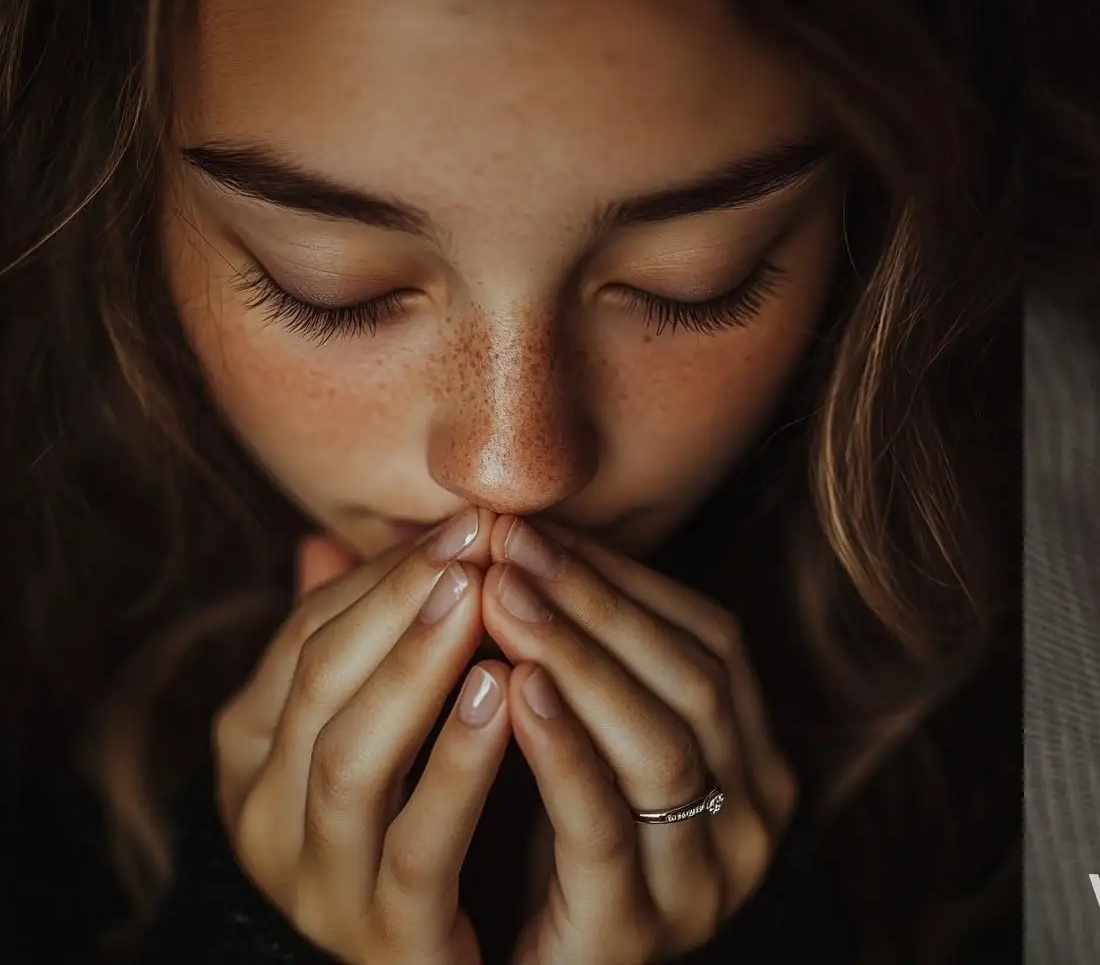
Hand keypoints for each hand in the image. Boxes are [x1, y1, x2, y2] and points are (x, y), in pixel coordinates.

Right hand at [212, 509, 508, 963]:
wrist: (444, 957)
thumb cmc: (411, 814)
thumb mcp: (374, 724)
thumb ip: (353, 639)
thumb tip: (322, 537)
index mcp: (253, 755)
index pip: (304, 640)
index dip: (381, 574)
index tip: (462, 519)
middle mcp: (265, 820)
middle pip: (319, 689)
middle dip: (397, 606)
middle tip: (473, 544)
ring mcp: (319, 885)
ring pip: (352, 765)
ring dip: (417, 673)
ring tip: (481, 605)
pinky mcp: (387, 938)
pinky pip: (418, 848)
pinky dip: (458, 770)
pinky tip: (505, 701)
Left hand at [478, 516, 798, 964]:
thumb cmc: (554, 866)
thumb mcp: (598, 758)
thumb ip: (596, 668)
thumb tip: (532, 539)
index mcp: (758, 764)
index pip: (714, 640)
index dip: (631, 578)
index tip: (547, 525)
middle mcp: (753, 820)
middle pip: (693, 679)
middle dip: (599, 601)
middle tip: (515, 545)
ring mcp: (704, 883)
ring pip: (659, 743)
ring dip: (578, 656)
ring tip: (503, 597)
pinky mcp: (633, 933)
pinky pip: (603, 824)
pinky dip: (562, 746)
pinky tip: (512, 689)